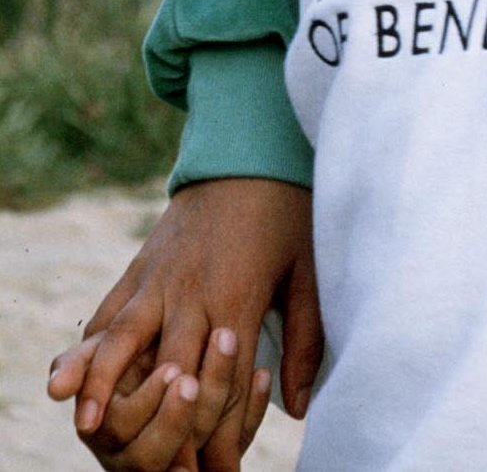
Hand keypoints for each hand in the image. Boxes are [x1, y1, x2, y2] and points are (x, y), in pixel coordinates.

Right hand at [48, 177, 320, 471]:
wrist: (247, 151)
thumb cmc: (286, 212)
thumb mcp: (309, 270)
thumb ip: (306, 339)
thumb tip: (300, 407)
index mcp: (237, 297)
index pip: (225, 382)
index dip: (221, 434)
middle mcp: (192, 293)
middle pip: (171, 371)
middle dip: (165, 425)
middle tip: (160, 469)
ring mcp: (158, 280)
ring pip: (124, 339)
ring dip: (104, 383)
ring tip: (87, 423)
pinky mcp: (138, 267)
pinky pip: (108, 312)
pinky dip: (89, 347)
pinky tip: (73, 377)